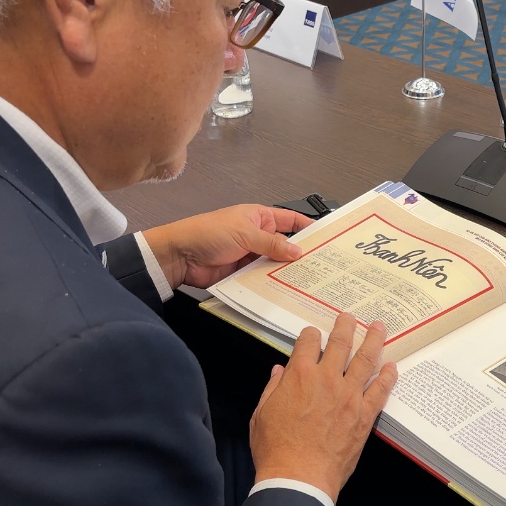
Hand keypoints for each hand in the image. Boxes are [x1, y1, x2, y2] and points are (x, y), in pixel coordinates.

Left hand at [141, 204, 312, 288]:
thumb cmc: (208, 233)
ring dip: (285, 270)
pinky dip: (272, 282)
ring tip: (307, 278)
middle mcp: (257, 235)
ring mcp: (250, 254)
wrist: (180, 256)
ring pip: (275, 263)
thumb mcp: (245, 233)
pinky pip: (262, 277)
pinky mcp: (243, 272)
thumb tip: (297, 251)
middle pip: (285, 244)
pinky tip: (285, 288)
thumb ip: (272, 243)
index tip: (325, 234)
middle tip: (320, 263)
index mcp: (259, 217)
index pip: (289, 219)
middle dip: (299, 253)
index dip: (307, 225)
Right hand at [249, 312, 398, 501]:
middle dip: (346, 326)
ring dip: (373, 340)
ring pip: (365, 360)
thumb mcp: (261, 414)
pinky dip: (387, 377)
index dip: (310, 335)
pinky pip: (380, 390)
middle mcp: (327, 379)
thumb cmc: (276, 449)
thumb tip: (279, 372)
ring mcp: (349, 396)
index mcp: (299, 375)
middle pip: (341, 343)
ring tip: (379, 327)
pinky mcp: (364, 415)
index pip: (308, 342)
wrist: (299, 478)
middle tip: (350, 317)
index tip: (313, 334)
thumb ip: (272, 389)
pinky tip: (392, 367)